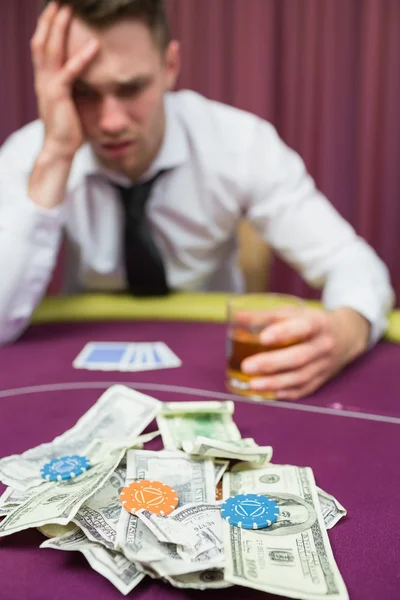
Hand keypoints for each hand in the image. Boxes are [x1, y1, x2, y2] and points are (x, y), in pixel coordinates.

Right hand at [31, 2, 98, 159]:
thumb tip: (88, 75)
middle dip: (50, 18)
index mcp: (44, 78)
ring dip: (60, 27)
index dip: (48, 25)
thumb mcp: (71, 101)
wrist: (59, 149)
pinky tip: (95, 45)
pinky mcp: (58, 95)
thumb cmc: (69, 128)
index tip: (56, 8)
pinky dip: (82, 57)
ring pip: (50, 49)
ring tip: (70, 8)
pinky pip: (70, 72)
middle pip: (42, 40)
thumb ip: (75, 85)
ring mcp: (48, 85)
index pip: (43, 45)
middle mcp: (42, 78)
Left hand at [241, 306, 369, 399]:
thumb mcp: (295, 312)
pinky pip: (304, 389)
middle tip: (246, 366)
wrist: (347, 336)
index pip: (303, 327)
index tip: (262, 338)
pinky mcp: (321, 379)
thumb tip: (237, 316)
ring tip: (252, 384)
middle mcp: (323, 346)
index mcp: (318, 324)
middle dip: (271, 363)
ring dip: (275, 383)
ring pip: (300, 377)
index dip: (283, 332)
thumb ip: (267, 315)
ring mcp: (324, 365)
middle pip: (299, 357)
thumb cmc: (313, 322)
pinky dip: (286, 393)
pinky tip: (269, 394)